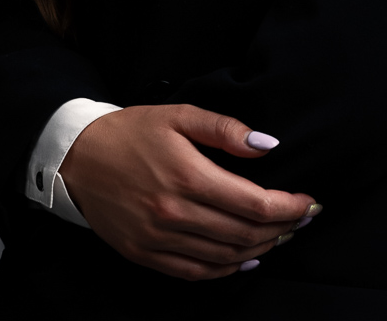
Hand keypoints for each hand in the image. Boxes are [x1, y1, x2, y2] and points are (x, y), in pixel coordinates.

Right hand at [58, 102, 318, 280]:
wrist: (77, 157)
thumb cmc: (131, 131)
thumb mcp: (178, 115)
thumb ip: (225, 129)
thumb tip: (268, 144)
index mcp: (186, 174)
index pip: (252, 202)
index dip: (288, 206)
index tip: (309, 201)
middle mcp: (174, 212)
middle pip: (244, 233)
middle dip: (282, 228)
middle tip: (303, 218)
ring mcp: (158, 239)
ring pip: (225, 257)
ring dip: (260, 249)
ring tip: (281, 235)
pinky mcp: (145, 254)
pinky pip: (195, 272)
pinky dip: (226, 270)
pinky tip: (244, 260)